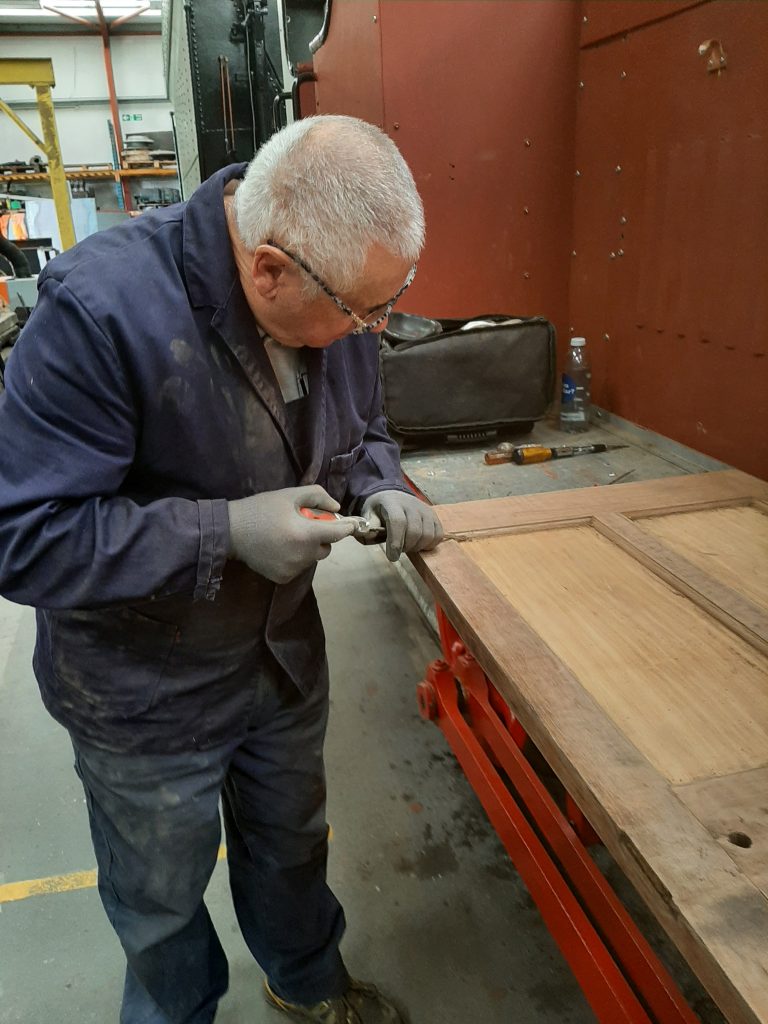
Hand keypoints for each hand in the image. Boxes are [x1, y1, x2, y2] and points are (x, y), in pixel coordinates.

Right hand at [228, 485, 354, 583]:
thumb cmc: (261, 509)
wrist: (230, 531)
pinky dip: (294, 559)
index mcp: (306, 534)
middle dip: (321, 538)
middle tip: (304, 526)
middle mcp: (303, 556)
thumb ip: (318, 496)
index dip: (346, 528)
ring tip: (287, 536)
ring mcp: (293, 569)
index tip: (351, 524)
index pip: (338, 533)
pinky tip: (279, 549)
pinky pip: (298, 567)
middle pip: (326, 548)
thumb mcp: (289, 495)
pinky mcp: (282, 578)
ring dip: (307, 549)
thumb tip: (336, 509)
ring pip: (311, 559)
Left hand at [361, 490, 443, 561]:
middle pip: (415, 531)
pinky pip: (438, 534)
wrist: (392, 496)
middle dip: (406, 547)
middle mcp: (411, 504)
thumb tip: (367, 536)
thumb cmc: (379, 510)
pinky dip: (429, 544)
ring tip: (407, 546)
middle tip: (398, 550)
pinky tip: (419, 544)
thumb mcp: (368, 515)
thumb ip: (368, 527)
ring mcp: (425, 509)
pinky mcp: (434, 516)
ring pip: (428, 534)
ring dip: (417, 547)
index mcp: (392, 503)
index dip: (396, 542)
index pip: (398, 522)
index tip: (392, 556)